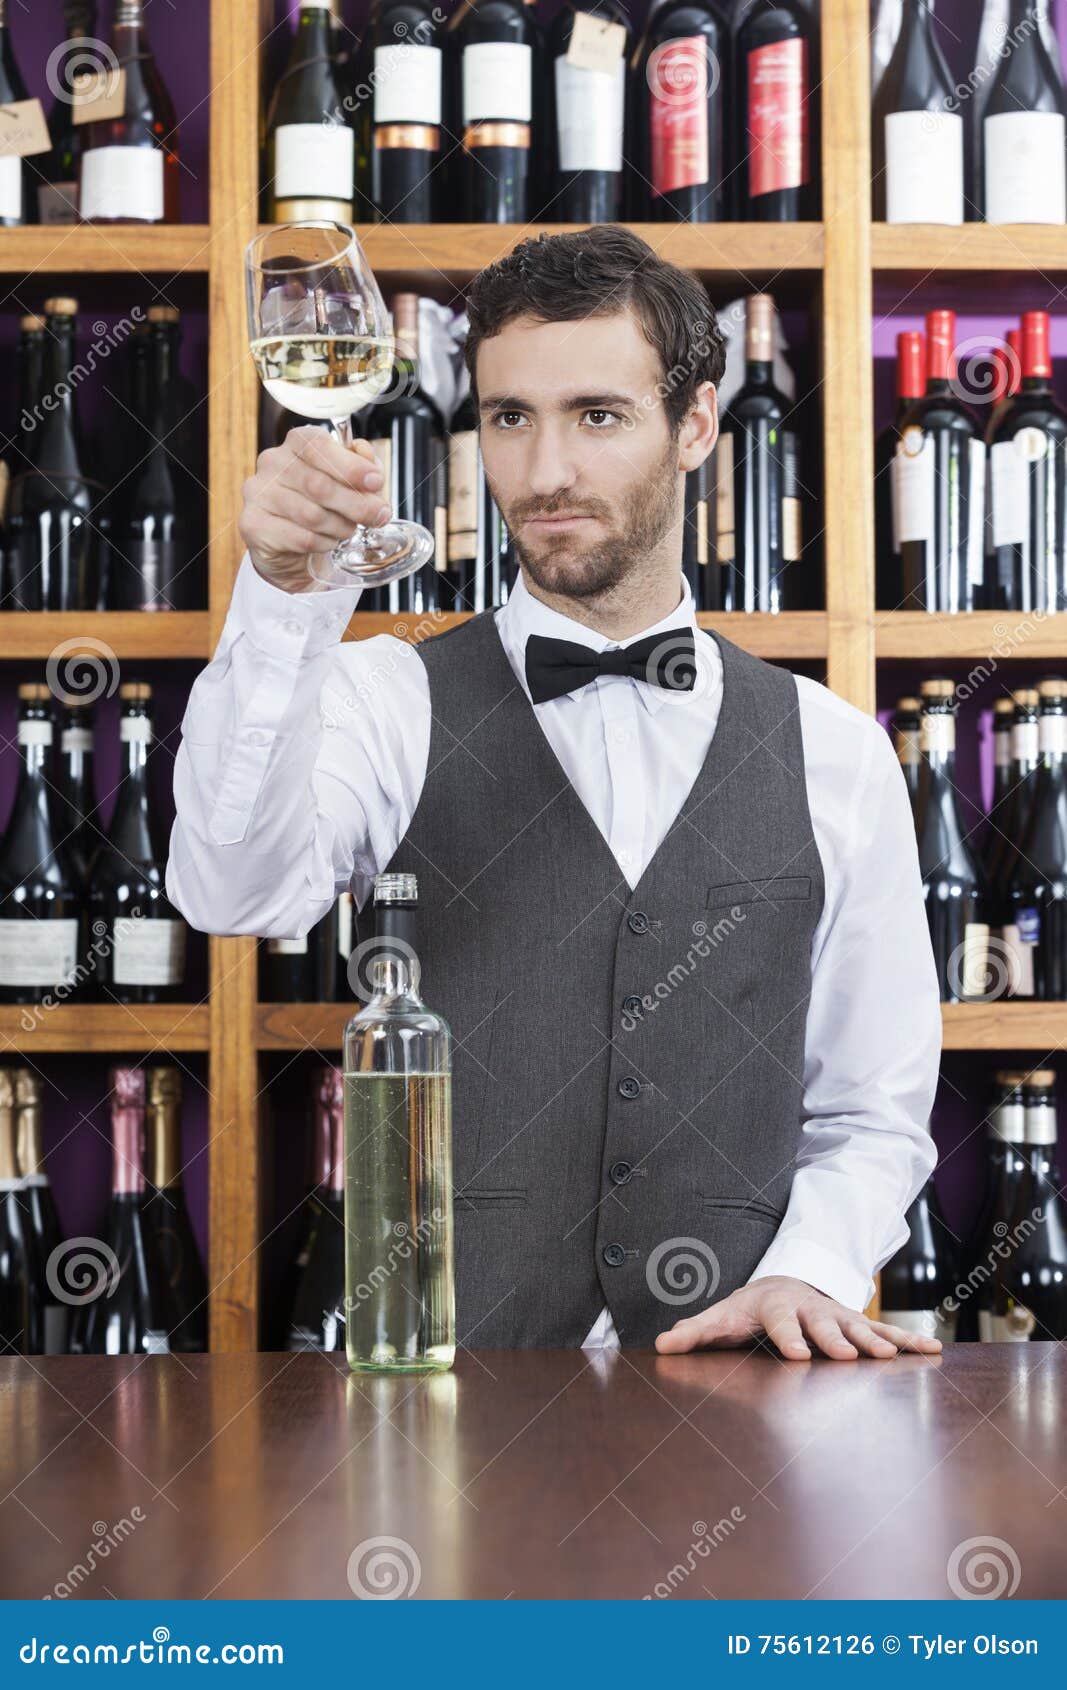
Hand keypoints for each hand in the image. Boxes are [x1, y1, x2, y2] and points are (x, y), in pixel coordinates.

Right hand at [238, 425, 391, 593]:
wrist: (291, 545)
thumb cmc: (323, 504)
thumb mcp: (349, 481)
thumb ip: (364, 468)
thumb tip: (371, 465)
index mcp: (297, 443)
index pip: (319, 446)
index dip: (351, 465)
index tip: (376, 482)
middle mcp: (272, 463)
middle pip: (319, 485)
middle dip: (356, 504)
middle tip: (378, 516)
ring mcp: (258, 493)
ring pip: (311, 515)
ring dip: (340, 526)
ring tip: (348, 530)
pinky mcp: (253, 524)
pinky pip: (300, 538)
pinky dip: (323, 543)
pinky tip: (328, 541)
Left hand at [653, 1275, 943, 1360]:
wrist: (783, 1283)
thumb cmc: (748, 1309)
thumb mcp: (721, 1316)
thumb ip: (695, 1331)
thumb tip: (662, 1344)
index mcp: (776, 1307)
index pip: (781, 1323)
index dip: (789, 1338)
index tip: (799, 1356)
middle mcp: (810, 1309)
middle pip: (823, 1325)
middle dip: (836, 1340)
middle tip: (847, 1357)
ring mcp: (836, 1316)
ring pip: (857, 1328)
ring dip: (875, 1342)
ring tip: (890, 1357)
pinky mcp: (856, 1326)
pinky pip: (887, 1334)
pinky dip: (909, 1342)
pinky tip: (933, 1352)